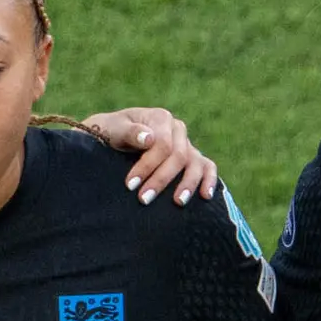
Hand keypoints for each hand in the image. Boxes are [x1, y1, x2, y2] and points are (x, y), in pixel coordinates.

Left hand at [81, 108, 218, 205]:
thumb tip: (149, 138)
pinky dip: (210, 180)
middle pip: (179, 156)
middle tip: (144, 199)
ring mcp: (187, 144)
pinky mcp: (193, 159)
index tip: (131, 185)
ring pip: (195, 164)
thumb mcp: (113, 129)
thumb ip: (129, 132)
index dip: (148, 165)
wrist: (112, 138)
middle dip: (162, 179)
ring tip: (178, 202)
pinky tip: (205, 197)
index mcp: (160, 118)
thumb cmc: (110, 133)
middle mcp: (178, 129)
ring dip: (188, 184)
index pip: (162, 144)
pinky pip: (208, 168)